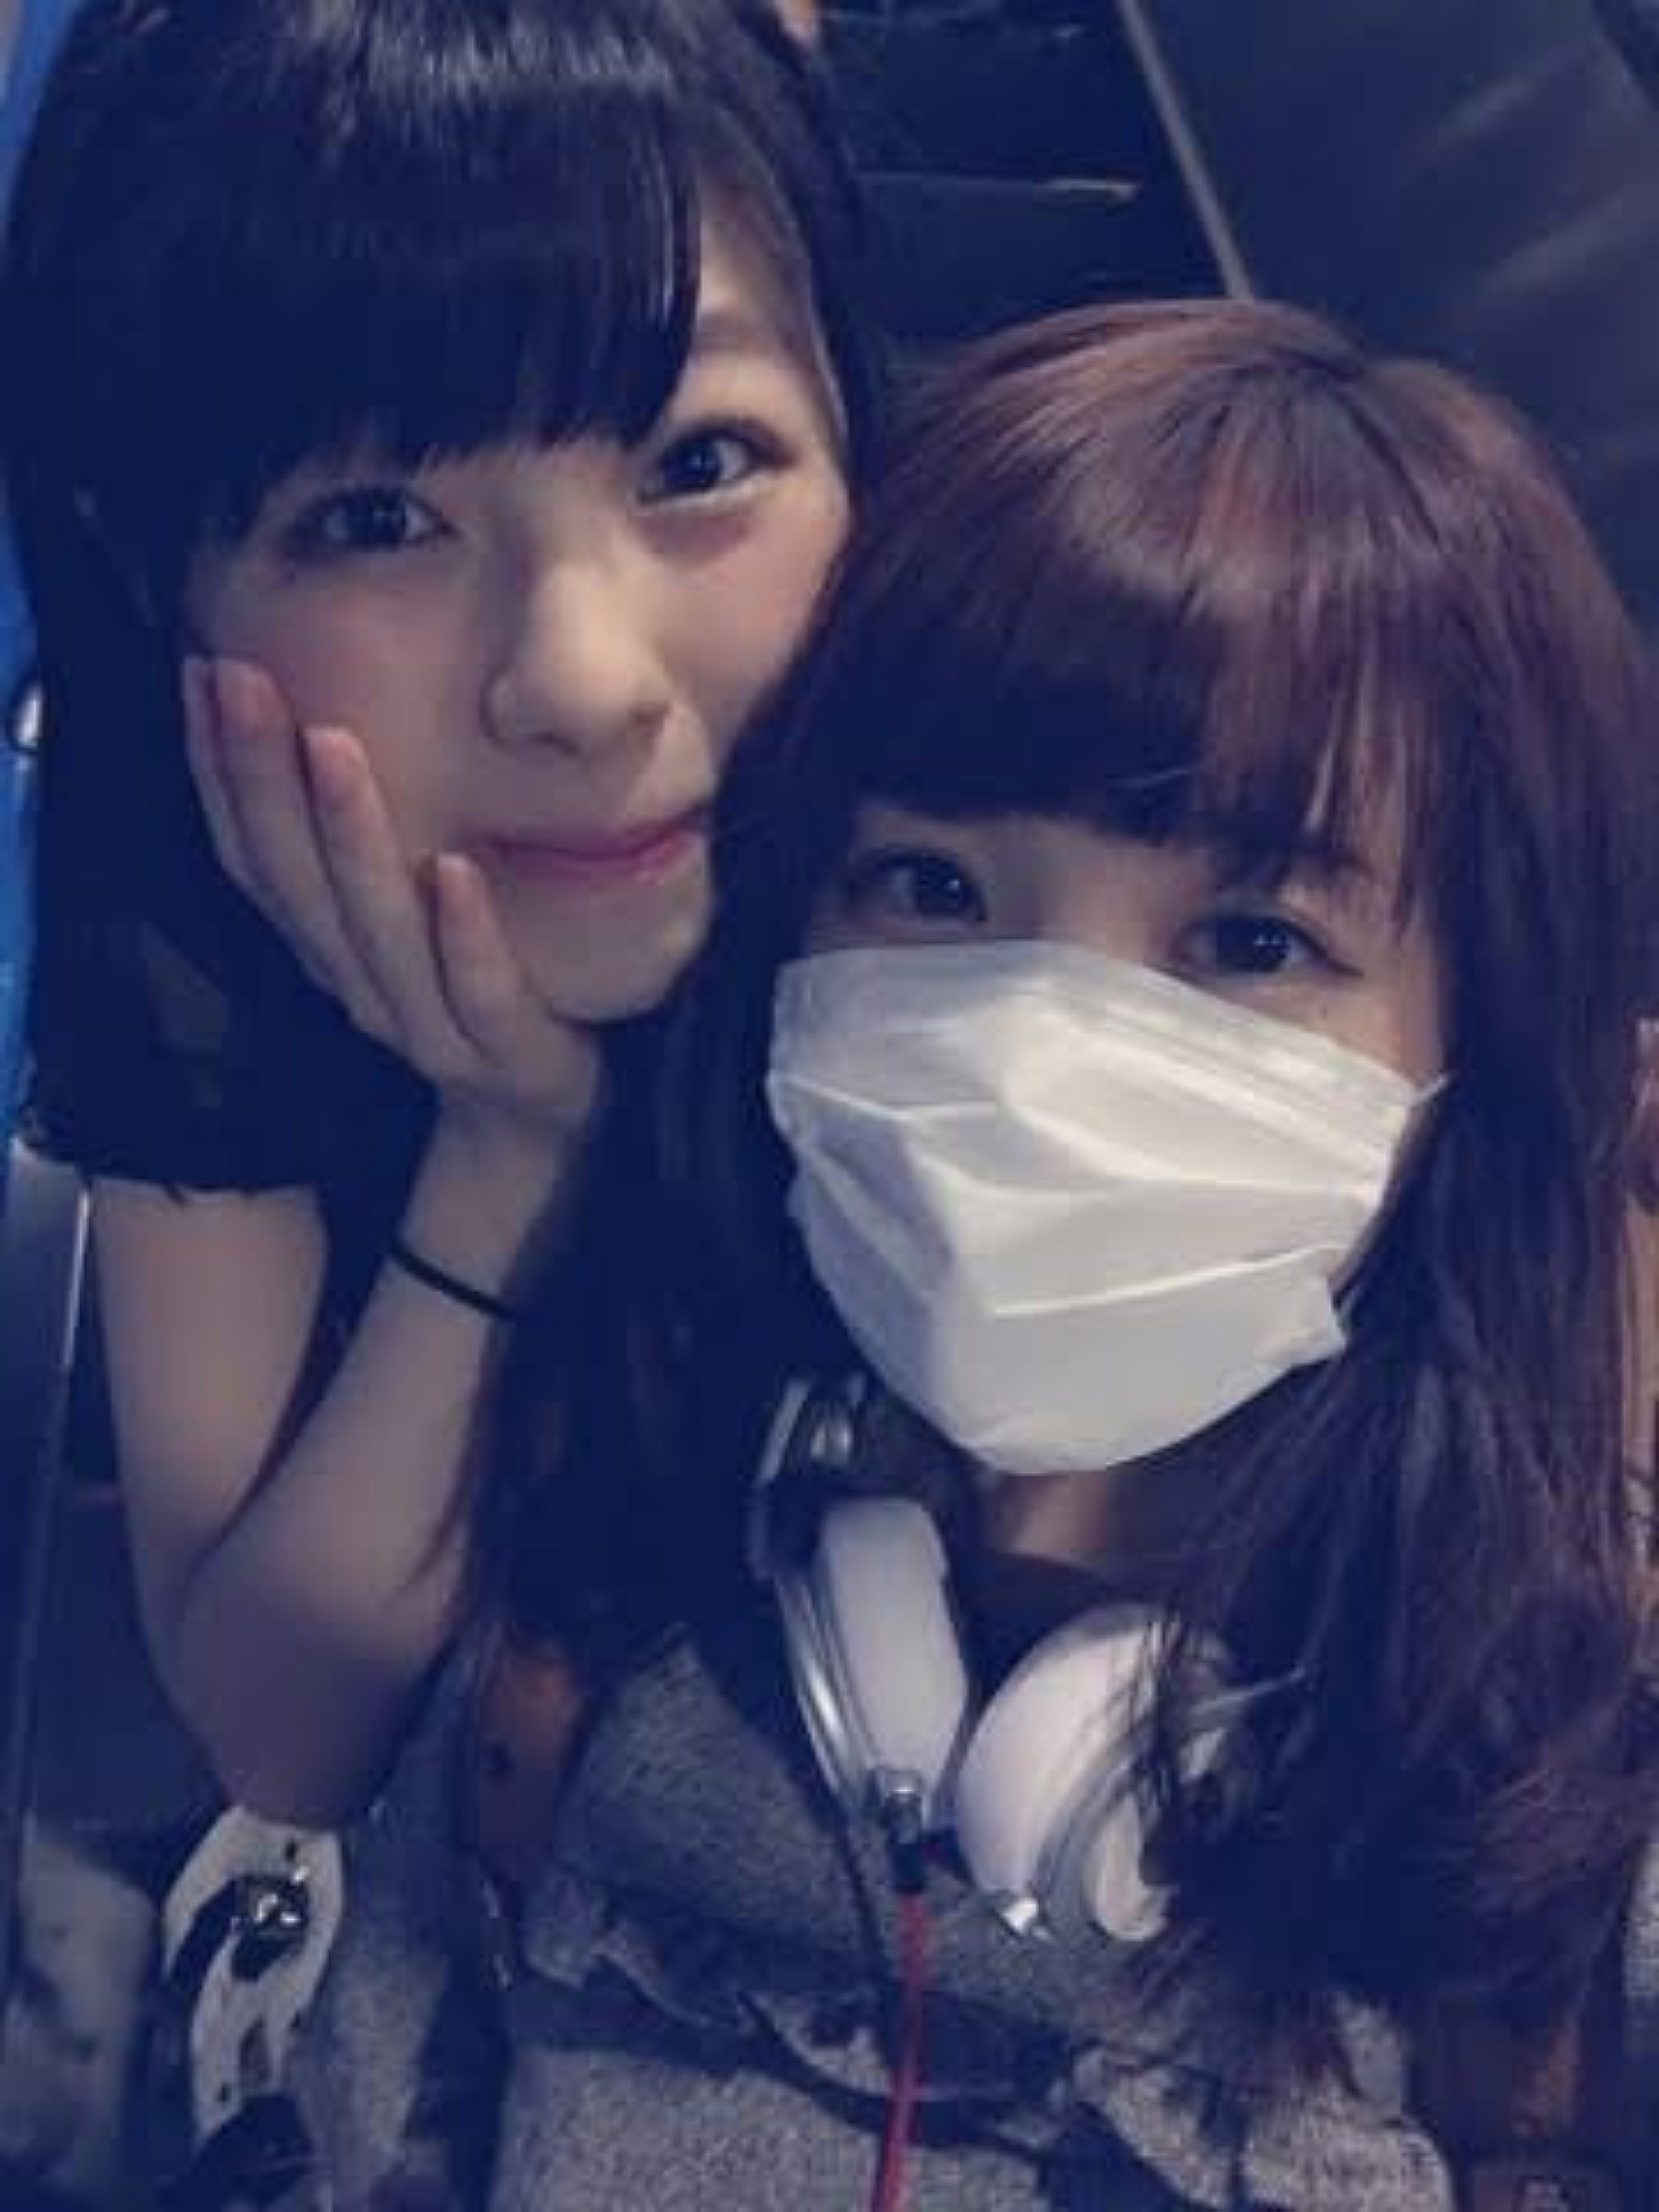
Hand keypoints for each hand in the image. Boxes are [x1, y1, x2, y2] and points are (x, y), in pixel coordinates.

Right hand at [183, 656, 599, 1146]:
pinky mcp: (503, 1055)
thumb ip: (364, 846)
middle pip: (294, 880)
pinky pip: (477, 991)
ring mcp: (428, 1026)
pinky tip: (455, 869)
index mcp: (328, 949)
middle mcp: (358, 985)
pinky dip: (463, 932)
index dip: (219, 771)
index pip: (253, 856)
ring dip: (349, 835)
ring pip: (373, 929)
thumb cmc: (472, 991)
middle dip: (262, 775)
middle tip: (243, 677)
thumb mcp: (406, 917)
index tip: (202, 672)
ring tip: (333, 744)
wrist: (538, 1120)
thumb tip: (329, 718)